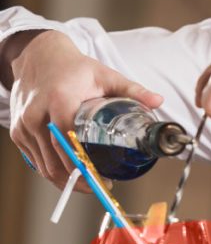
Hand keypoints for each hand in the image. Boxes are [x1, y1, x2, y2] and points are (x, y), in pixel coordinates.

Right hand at [8, 31, 162, 189]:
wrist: (39, 57)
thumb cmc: (74, 69)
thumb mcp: (106, 75)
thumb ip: (133, 90)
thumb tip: (158, 101)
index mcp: (60, 100)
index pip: (68, 140)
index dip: (84, 163)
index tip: (102, 177)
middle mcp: (37, 115)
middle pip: (56, 160)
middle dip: (79, 179)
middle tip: (101, 185)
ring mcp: (24, 126)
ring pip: (44, 165)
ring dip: (66, 180)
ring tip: (89, 183)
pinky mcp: (18, 132)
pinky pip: (35, 161)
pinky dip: (52, 171)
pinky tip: (70, 175)